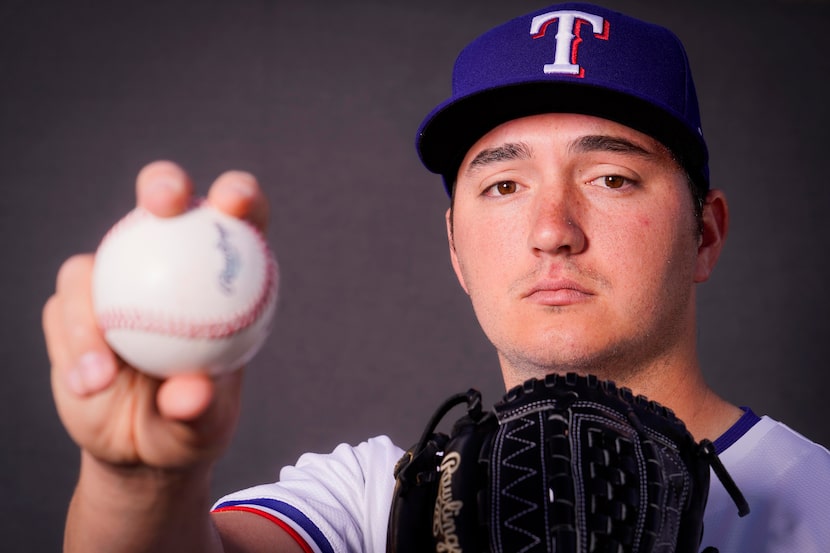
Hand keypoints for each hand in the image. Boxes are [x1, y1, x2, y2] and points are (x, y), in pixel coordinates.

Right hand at [44, 161, 269, 470]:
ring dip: (92, 314)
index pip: (238, 220)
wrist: (140, 446)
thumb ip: (200, 408)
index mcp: (219, 275)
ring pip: (93, 265)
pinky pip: (63, 312)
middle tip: (162, 205)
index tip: (233, 203)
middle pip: (162, 204)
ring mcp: (114, 282)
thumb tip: (189, 393)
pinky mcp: (72, 309)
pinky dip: (74, 347)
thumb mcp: (205, 425)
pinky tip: (90, 384)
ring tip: (104, 376)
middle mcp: (167, 264)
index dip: (239, 194)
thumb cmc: (191, 424)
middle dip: (163, 184)